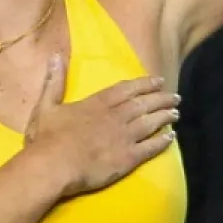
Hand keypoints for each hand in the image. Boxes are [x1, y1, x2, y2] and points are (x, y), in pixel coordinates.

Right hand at [23, 54, 178, 197]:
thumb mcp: (46, 106)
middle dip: (161, 98)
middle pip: (144, 104)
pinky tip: (171, 138)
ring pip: (151, 123)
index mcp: (98, 103)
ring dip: (165, 116)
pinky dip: (162, 142)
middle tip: (175, 96)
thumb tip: (55, 56)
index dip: (144, 84)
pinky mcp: (127, 158)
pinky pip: (150, 148)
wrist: (53, 166)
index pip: (127, 89)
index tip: (158, 81)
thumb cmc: (47, 138)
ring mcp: (124, 137)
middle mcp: (116, 116)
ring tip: (176, 113)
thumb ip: (54, 82)